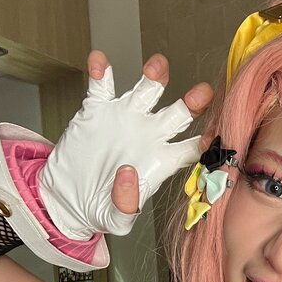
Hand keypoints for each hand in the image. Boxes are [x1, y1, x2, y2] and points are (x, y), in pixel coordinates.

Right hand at [37, 50, 212, 239]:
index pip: (190, 150)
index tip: (214, 135)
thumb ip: (125, 205)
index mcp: (160, 162)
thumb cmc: (99, 209)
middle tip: (203, 93)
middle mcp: (149, 136)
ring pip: (146, 91)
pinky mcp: (97, 111)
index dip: (205, 143)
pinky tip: (100, 61)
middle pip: (178, 114)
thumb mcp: (115, 219)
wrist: (67, 197)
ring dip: (154, 75)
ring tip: (157, 65)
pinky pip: (101, 86)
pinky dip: (100, 72)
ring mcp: (125, 120)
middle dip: (192, 102)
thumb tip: (128, 174)